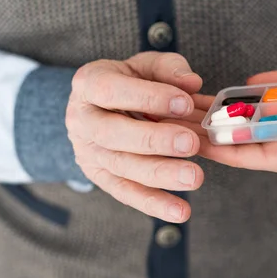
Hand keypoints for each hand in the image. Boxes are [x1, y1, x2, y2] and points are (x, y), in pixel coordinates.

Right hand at [66, 52, 205, 222]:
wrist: (99, 106)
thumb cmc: (127, 82)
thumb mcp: (144, 66)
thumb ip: (168, 69)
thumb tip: (191, 82)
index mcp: (88, 84)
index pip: (111, 91)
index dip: (148, 97)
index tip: (184, 103)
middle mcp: (81, 120)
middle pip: (113, 135)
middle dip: (154, 140)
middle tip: (191, 144)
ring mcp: (88, 152)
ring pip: (122, 168)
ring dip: (160, 175)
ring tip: (194, 178)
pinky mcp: (100, 177)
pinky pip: (126, 193)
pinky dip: (154, 204)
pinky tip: (180, 212)